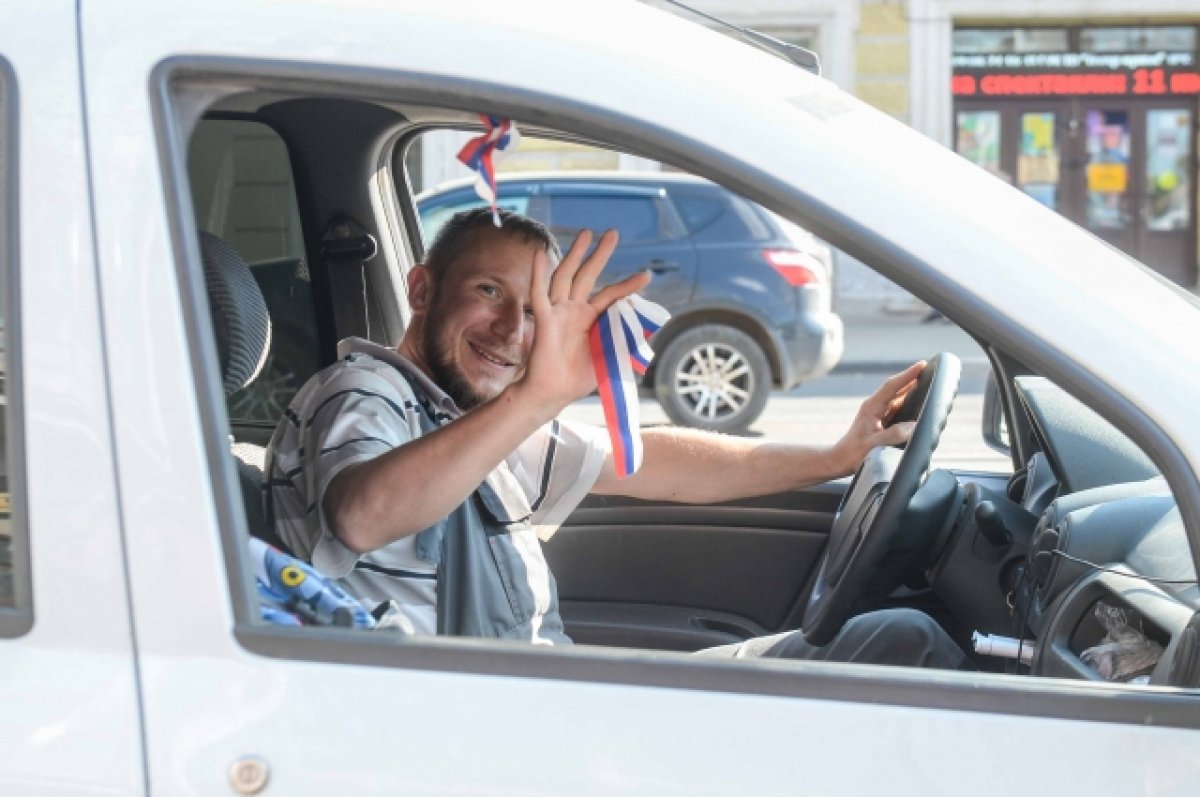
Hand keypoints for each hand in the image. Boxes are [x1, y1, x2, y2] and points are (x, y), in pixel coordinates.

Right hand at [518, 229, 650, 413]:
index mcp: (591, 318)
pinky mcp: (544, 320)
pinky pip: (540, 294)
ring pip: (566, 277)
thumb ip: (627, 345)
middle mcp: (574, 310)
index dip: (629, 285)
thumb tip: (648, 334)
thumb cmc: (579, 378)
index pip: (611, 295)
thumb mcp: (611, 359)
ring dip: (575, 254)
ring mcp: (558, 312)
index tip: (647, 274)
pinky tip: (540, 254)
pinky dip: (539, 274)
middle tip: (612, 233)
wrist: (553, 393)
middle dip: (600, 254)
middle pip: (588, 275)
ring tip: (586, 233)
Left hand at [829, 361, 924, 475]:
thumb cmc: (853, 453)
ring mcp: (878, 412)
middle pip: (896, 387)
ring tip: (928, 380)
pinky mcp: (882, 419)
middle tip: (930, 368)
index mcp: (871, 407)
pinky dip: (910, 401)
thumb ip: (892, 435)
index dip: (907, 375)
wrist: (841, 460)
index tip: (922, 365)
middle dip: (912, 377)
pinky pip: (898, 406)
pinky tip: (919, 400)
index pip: (891, 386)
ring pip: (898, 396)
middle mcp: (875, 406)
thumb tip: (913, 426)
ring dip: (912, 388)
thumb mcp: (873, 445)